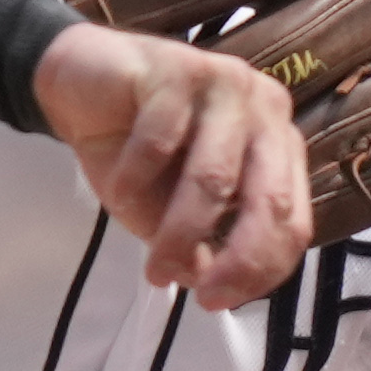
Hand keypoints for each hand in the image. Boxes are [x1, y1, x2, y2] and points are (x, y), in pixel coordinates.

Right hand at [33, 18, 314, 306]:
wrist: (77, 85)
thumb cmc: (134, 153)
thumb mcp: (168, 213)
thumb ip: (200, 245)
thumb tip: (214, 286)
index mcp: (278, 147)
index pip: (293, 220)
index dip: (263, 270)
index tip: (217, 302)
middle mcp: (265, 112)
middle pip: (271, 200)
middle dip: (238, 260)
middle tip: (202, 296)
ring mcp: (226, 84)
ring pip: (214, 178)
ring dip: (180, 233)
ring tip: (152, 266)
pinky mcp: (178, 68)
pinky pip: (161, 140)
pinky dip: (134, 179)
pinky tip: (116, 190)